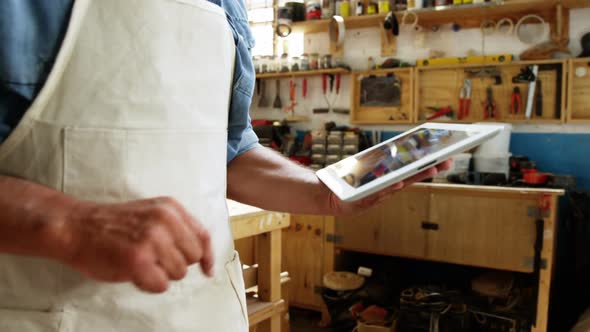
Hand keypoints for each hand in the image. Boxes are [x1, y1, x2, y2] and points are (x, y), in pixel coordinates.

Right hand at [53, 197, 212, 292]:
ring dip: (161, 274)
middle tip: (152, 258)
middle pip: (192, 257)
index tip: (208, 270)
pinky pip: (162, 285)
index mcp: (170, 208)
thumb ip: (176, 228)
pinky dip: (149, 284)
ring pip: (179, 273)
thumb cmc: (113, 225)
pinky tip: (134, 273)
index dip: (207, 256)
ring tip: (139, 261)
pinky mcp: (139, 260)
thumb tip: (204, 259)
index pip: (202, 235)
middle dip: (176, 263)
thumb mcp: (150, 213)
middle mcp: (165, 221)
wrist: (76, 226)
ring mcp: (152, 240)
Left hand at [328, 160, 452, 216]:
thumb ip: (381, 162)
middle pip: (412, 176)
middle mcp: (388, 187)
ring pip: (400, 183)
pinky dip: (390, 187)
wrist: (330, 196)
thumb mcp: (367, 169)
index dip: (428, 163)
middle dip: (430, 168)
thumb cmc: (349, 182)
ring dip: (416, 176)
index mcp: (390, 178)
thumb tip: (397, 148)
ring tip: (432, 168)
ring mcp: (378, 194)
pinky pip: (379, 191)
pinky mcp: (366, 200)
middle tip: (448, 161)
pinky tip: (399, 182)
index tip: (445, 154)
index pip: (412, 169)